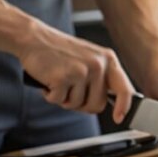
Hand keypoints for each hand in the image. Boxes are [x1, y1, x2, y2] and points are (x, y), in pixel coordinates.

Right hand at [16, 21, 134, 122]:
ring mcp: (81, 71)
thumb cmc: (59, 51)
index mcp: (108, 59)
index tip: (119, 118)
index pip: (124, 89)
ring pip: (76, 104)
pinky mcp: (63, 77)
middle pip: (97, 104)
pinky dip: (50, 95)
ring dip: (64, 98)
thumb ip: (102, 77)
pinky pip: (58, 101)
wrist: (33, 37)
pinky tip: (48, 80)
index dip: (123, 107)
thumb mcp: (89, 58)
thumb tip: (112, 103)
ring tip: (58, 80)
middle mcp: (97, 64)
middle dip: (82, 104)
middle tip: (70, 91)